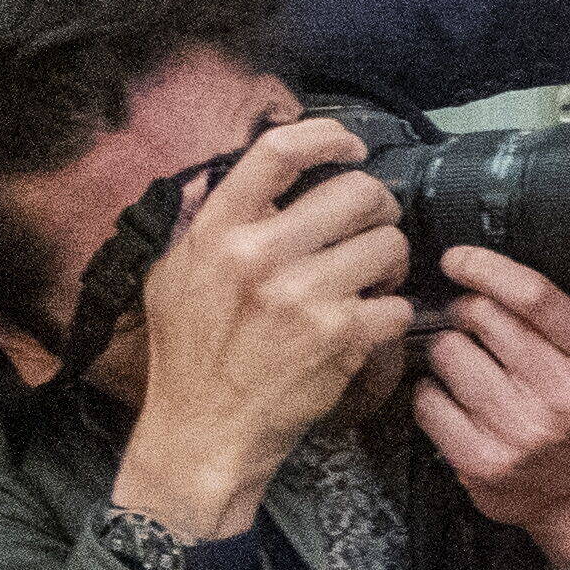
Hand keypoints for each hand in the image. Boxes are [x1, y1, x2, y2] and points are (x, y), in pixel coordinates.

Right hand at [112, 117, 407, 532]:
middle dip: (378, 209)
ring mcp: (302, 296)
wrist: (202, 433)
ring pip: (390, 245)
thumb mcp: (171, 277)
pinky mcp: (339, 337)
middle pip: (357, 192)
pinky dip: (392, 315)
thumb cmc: (188, 357)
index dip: (328, 136)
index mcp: (217, 231)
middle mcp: (258, 255)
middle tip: (371, 231)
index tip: (352, 147)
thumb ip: (199, 223)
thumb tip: (222, 174)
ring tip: (371, 282)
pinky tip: (369, 327)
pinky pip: (397, 304)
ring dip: (391, 264)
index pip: (278, 152)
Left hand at [410, 246, 569, 569]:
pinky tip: (455, 401)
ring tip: (467, 368)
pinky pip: (428, 400)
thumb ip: (569, 317)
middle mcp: (562, 395)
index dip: (486, 268)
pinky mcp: (481, 460)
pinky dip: (433, 394)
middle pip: (482, 317)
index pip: (534, 297)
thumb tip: (512, 268)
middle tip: (469, 322)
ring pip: (448, 353)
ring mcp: (520, 431)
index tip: (458, 259)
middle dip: (465, 311)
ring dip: (448, 352)